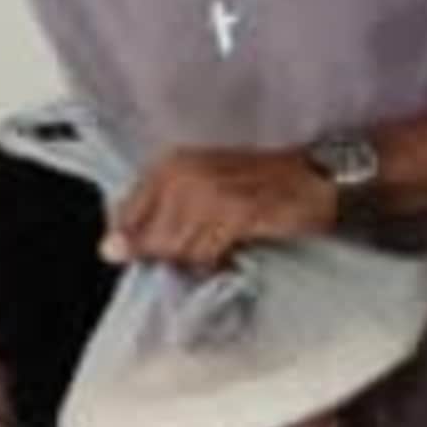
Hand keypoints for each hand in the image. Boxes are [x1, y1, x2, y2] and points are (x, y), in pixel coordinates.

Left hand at [107, 146, 339, 269]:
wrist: (317, 180)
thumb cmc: (260, 188)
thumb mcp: (200, 195)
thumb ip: (154, 222)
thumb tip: (109, 251)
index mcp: (168, 165)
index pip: (122, 216)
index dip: (140, 242)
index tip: (170, 247)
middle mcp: (182, 172)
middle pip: (151, 239)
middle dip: (174, 254)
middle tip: (210, 244)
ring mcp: (208, 190)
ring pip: (177, 250)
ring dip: (200, 259)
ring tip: (225, 244)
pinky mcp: (236, 210)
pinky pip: (207, 253)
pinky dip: (218, 261)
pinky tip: (235, 250)